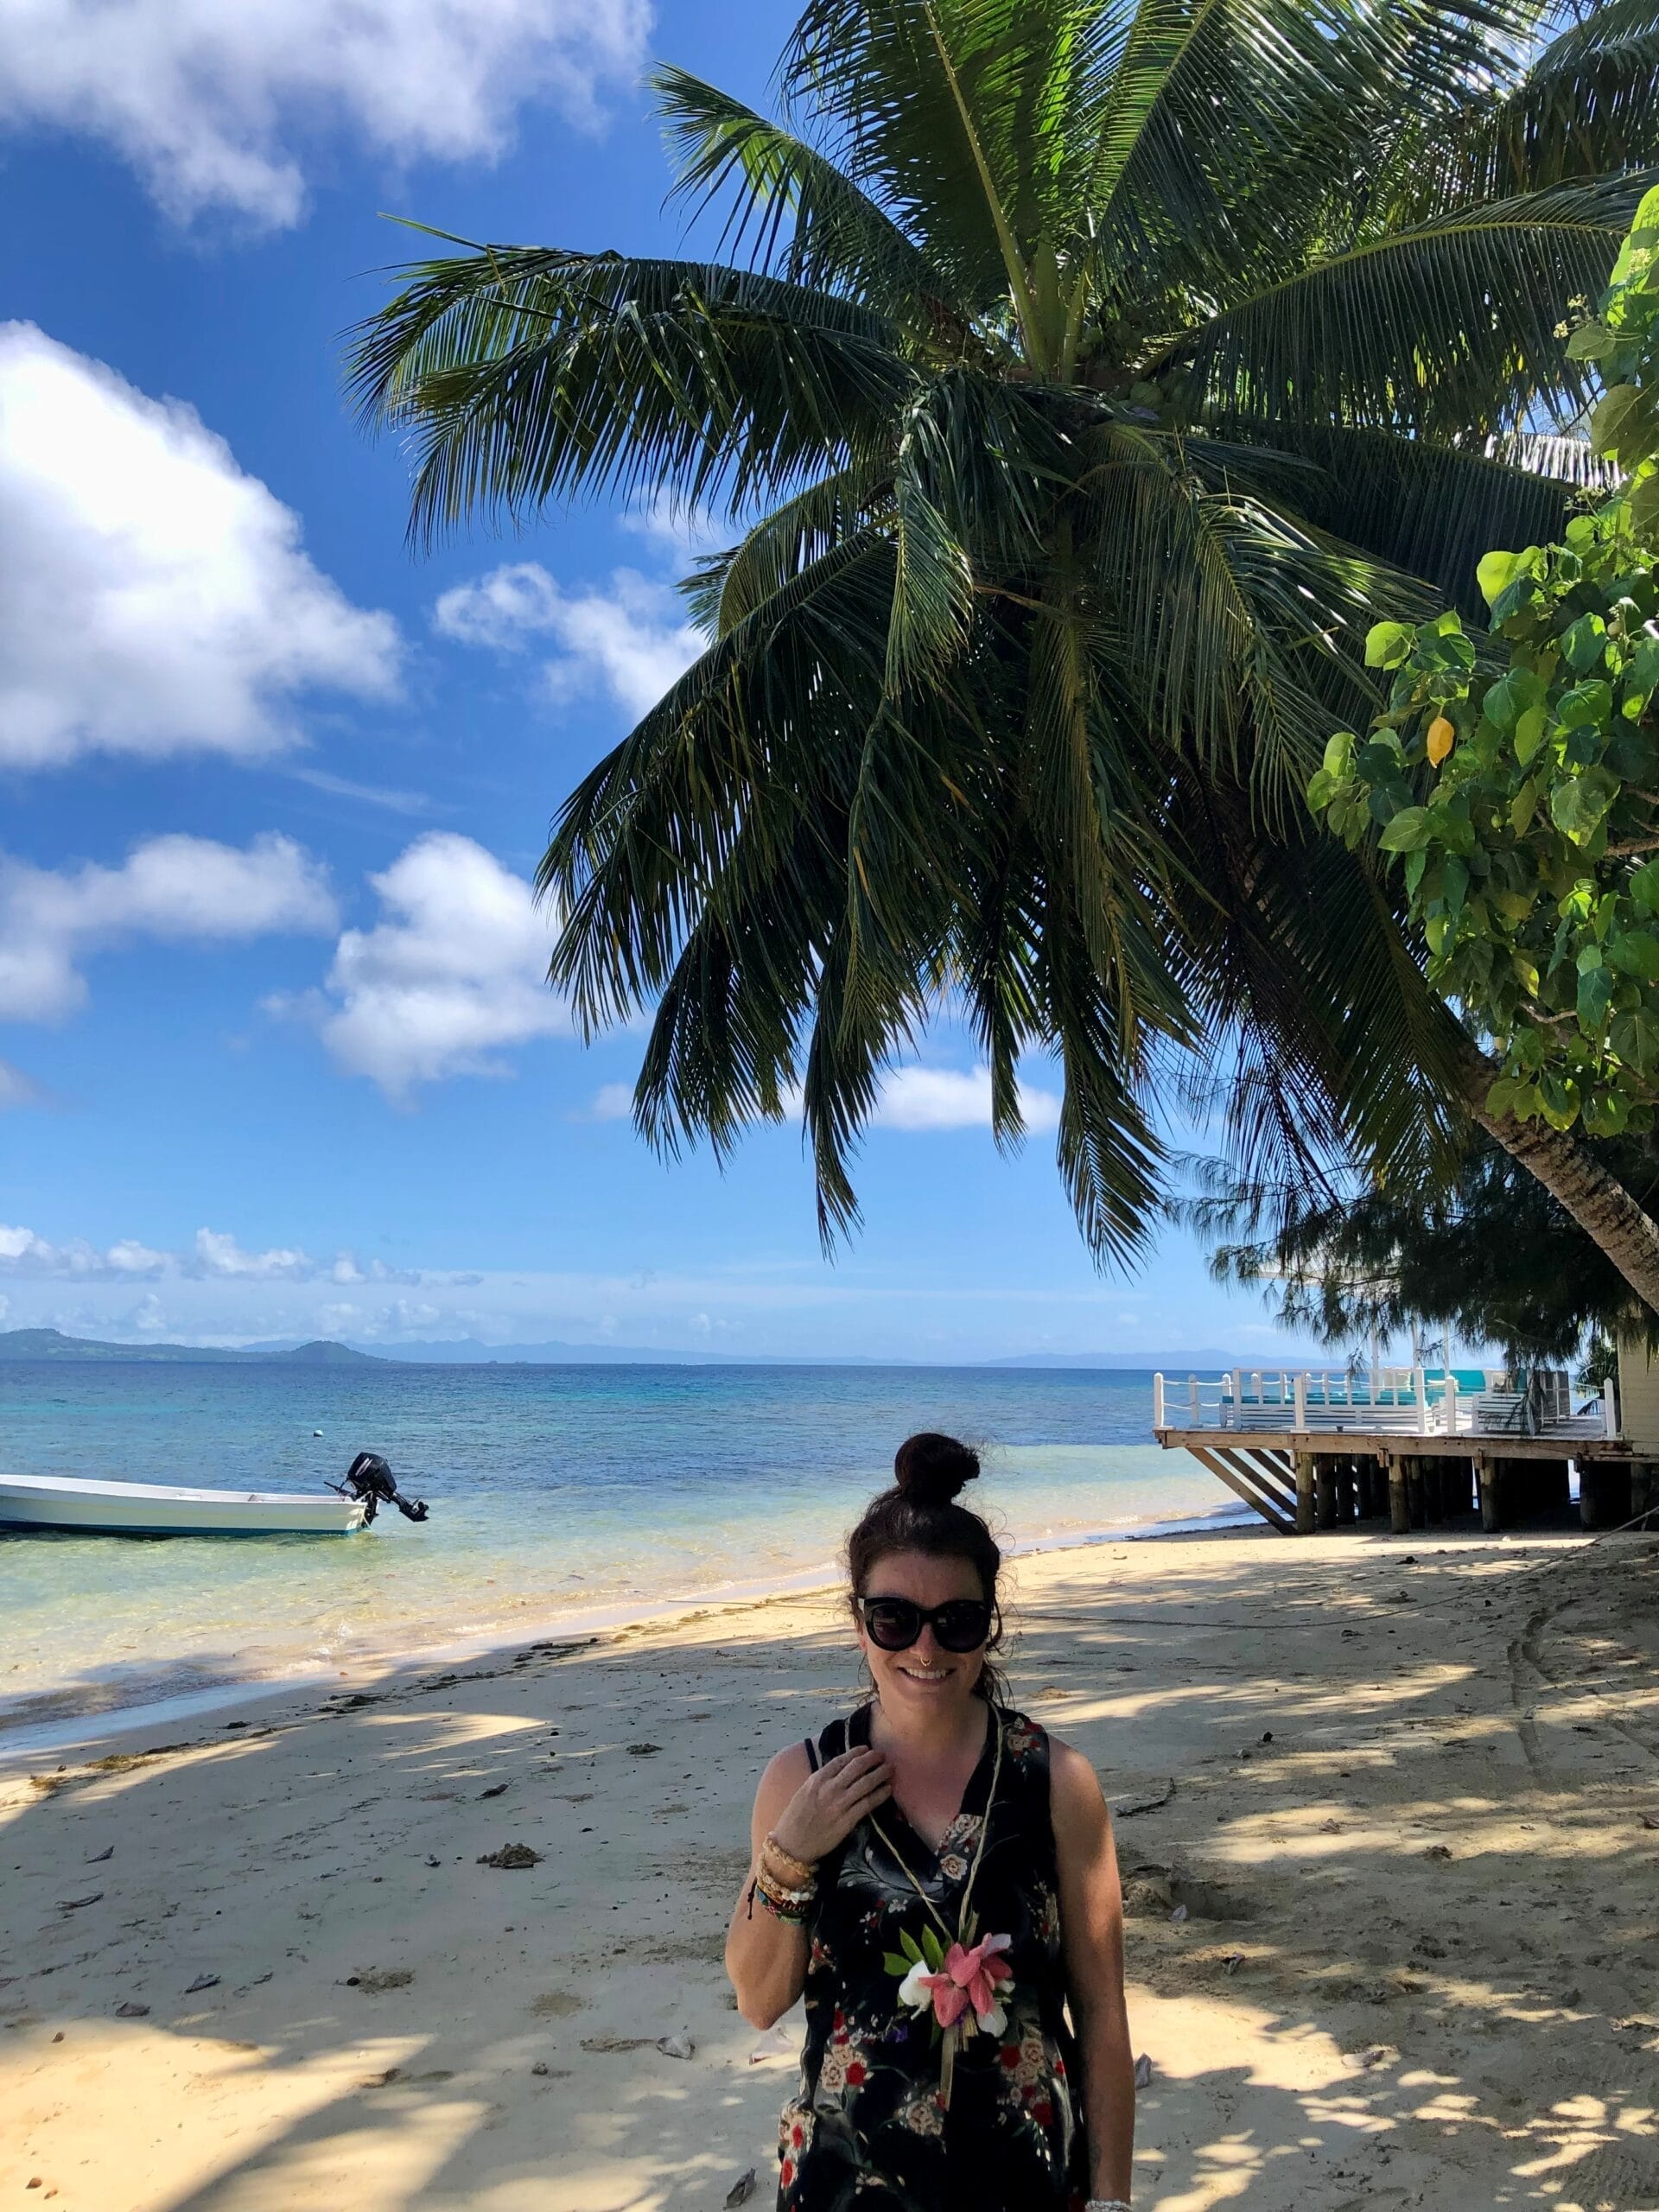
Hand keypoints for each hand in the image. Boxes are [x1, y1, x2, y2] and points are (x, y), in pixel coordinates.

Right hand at [770, 1746, 891, 1864]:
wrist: (792, 1846)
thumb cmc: (794, 1820)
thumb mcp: (803, 1792)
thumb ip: (820, 1782)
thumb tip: (838, 1772)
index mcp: (817, 1780)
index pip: (841, 1760)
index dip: (856, 1752)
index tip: (867, 1749)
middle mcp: (829, 1789)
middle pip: (856, 1768)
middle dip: (872, 1759)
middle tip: (883, 1756)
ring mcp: (839, 1805)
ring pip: (865, 1783)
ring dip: (880, 1774)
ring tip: (890, 1769)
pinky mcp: (847, 1821)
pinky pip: (867, 1804)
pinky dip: (880, 1795)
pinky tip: (887, 1790)